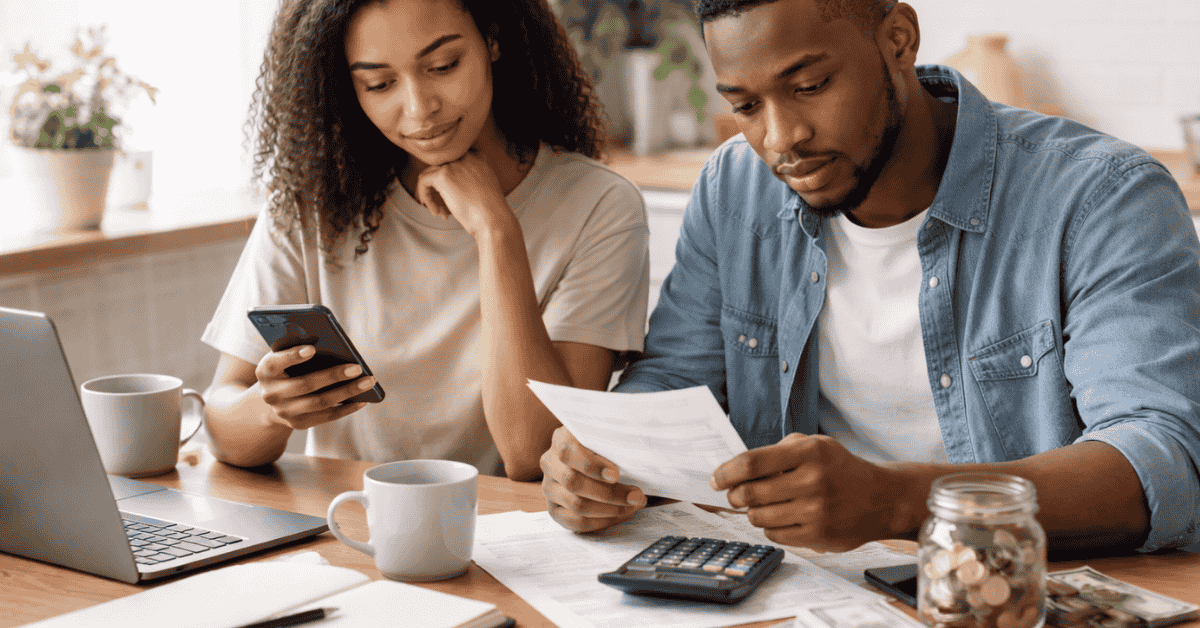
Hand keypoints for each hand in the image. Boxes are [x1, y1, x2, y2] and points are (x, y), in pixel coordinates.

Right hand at [254, 345, 372, 429]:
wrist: (271, 399)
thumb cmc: (286, 368)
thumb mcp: (284, 357)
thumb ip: (299, 349)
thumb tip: (333, 345)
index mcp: (265, 370)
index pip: (276, 362)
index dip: (293, 356)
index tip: (312, 349)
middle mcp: (271, 393)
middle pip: (305, 384)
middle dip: (333, 376)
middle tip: (357, 367)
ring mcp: (284, 412)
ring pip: (319, 403)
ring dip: (347, 392)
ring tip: (368, 381)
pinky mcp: (298, 424)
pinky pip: (326, 417)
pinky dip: (347, 408)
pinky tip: (363, 399)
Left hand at [414, 149, 509, 237]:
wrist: (493, 219)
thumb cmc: (491, 212)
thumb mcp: (485, 189)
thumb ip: (471, 181)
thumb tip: (453, 188)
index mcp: (479, 159)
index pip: (455, 163)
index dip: (451, 181)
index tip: (453, 197)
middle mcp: (466, 158)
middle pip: (442, 168)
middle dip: (439, 188)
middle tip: (443, 207)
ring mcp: (454, 165)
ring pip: (430, 173)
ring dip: (431, 194)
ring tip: (439, 212)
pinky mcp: (443, 175)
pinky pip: (423, 180)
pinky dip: (426, 197)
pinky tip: (435, 211)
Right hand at [540, 427, 646, 531]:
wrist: (593, 459)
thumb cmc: (605, 447)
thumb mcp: (607, 437)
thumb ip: (615, 443)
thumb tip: (638, 458)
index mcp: (561, 439)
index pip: (568, 452)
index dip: (591, 465)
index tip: (616, 475)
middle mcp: (550, 464)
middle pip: (574, 483)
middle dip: (610, 493)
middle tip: (636, 495)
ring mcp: (549, 488)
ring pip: (577, 505)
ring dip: (610, 509)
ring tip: (632, 505)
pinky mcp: (554, 509)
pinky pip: (576, 522)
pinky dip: (602, 522)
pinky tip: (620, 515)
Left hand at [710, 433, 901, 550]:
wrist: (880, 498)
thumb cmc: (839, 469)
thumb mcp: (814, 445)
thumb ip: (777, 452)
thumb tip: (736, 469)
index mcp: (808, 452)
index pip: (752, 463)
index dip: (726, 472)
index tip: (716, 479)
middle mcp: (812, 480)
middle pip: (750, 493)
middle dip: (735, 496)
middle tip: (736, 495)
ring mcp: (815, 511)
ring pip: (758, 517)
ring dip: (753, 513)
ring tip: (763, 505)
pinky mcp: (817, 535)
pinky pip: (774, 534)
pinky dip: (770, 527)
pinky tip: (781, 517)